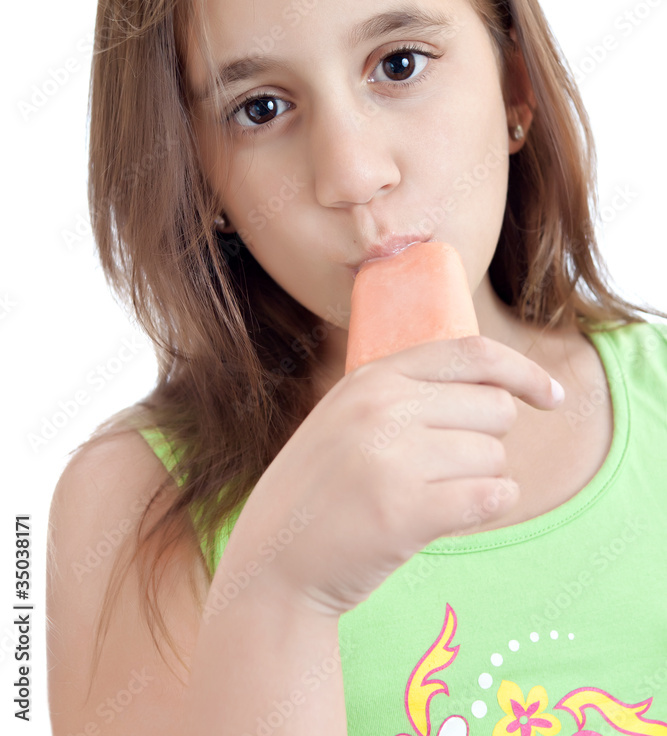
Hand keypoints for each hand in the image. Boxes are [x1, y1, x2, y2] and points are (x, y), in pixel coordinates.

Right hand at [220, 335, 561, 616]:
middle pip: (495, 408)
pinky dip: (490, 507)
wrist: (271, 563)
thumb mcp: (348, 415)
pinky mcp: (404, 512)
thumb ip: (405, 391)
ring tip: (428, 497)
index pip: (472, 353)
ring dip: (479, 480)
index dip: (524, 372)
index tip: (552, 397)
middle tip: (447, 469)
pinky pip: (492, 497)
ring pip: (494, 457)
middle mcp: (381, 407)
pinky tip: (456, 514)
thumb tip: (498, 381)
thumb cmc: (322, 491)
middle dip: (488, 440)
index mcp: (371, 377)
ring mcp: (391, 458)